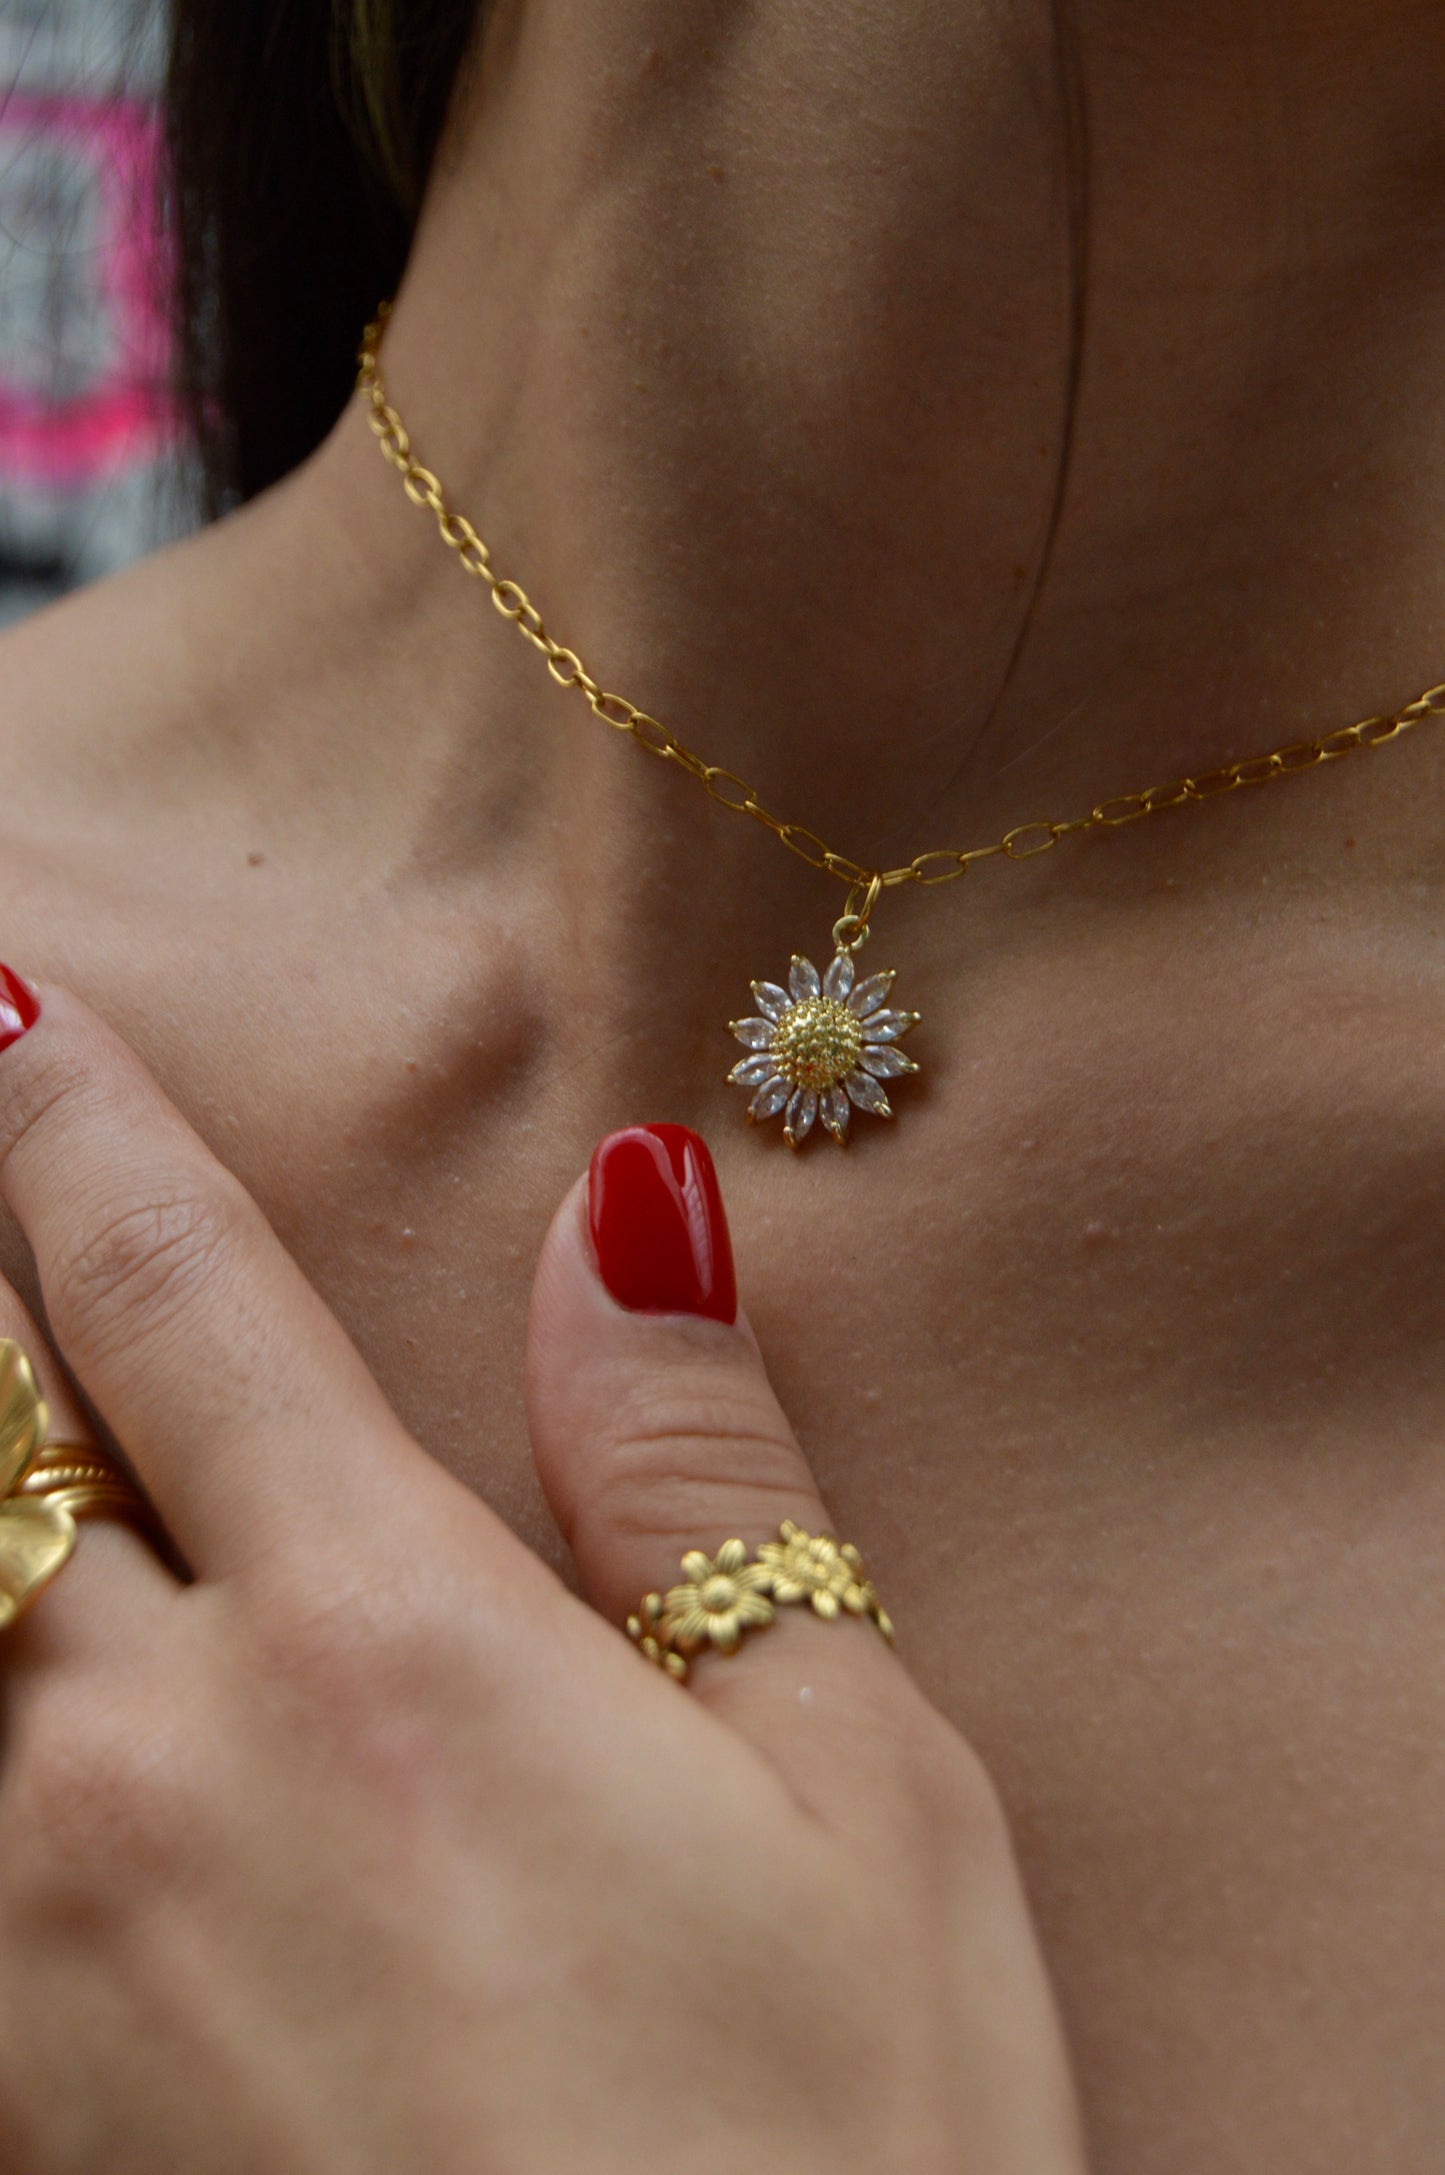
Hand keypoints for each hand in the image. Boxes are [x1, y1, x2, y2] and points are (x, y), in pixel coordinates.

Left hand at [0, 981, 1084, 2173]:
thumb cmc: (844, 2169)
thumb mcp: (857, 1796)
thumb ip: (702, 1479)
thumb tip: (629, 1220)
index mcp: (390, 1651)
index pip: (176, 1295)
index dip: (77, 1129)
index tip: (13, 1010)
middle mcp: (150, 1775)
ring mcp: (29, 1972)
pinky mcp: (4, 2135)